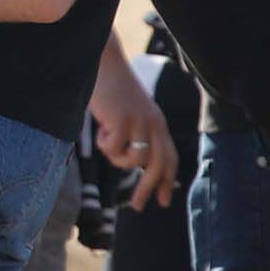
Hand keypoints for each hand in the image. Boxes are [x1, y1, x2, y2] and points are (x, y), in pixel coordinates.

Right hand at [88, 48, 178, 209]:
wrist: (103, 62)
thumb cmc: (112, 89)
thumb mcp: (130, 114)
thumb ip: (137, 134)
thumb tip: (137, 163)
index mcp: (158, 122)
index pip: (169, 157)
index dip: (167, 181)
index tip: (164, 201)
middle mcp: (154, 123)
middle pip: (158, 166)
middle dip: (148, 189)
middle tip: (140, 207)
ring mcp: (140, 122)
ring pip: (133, 159)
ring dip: (115, 156)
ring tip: (105, 137)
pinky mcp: (123, 120)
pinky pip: (113, 148)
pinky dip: (103, 143)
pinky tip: (100, 126)